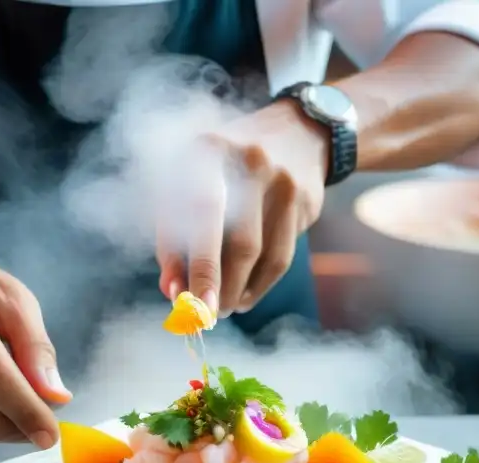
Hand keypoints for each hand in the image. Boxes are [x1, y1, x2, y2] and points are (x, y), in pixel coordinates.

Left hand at [156, 100, 328, 315]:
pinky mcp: (306, 199)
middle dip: (218, 285)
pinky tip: (244, 294)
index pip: (200, 213)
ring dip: (238, 290)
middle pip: (238, 241)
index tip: (186, 302)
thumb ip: (174, 235)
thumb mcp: (191, 184)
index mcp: (207, 151)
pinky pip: (282, 256)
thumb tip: (172, 291)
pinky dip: (260, 284)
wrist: (298, 131)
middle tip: (205, 315)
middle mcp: (249, 161)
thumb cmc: (226, 167)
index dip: (195, 262)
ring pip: (262, 255)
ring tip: (222, 306)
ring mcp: (283, 180)